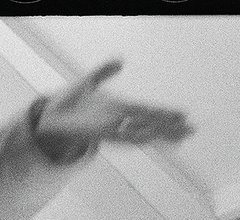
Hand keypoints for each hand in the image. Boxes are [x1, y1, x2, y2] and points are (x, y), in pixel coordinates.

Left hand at [35, 60, 193, 158]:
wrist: (47, 117)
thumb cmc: (67, 104)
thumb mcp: (88, 82)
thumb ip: (104, 72)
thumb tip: (120, 61)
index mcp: (117, 110)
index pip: (147, 112)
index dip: (165, 115)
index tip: (184, 116)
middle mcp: (117, 121)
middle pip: (150, 125)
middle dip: (170, 129)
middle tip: (193, 131)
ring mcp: (110, 128)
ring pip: (141, 133)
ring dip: (159, 134)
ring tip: (179, 137)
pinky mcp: (99, 133)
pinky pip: (122, 135)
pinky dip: (136, 135)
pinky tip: (149, 135)